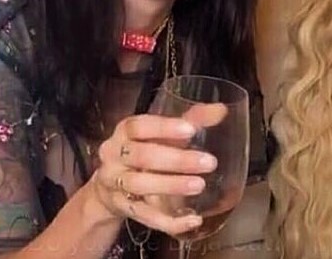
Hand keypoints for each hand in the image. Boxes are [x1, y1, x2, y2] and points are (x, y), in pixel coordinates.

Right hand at [90, 113, 217, 235]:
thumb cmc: (144, 149)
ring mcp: (115, 184)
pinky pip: (145, 216)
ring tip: (199, 185)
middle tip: (209, 162)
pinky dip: (169, 221)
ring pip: (140, 186)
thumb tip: (221, 110)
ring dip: (172, 186)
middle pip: (142, 156)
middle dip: (177, 160)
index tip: (191, 130)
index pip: (139, 126)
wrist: (110, 185)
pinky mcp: (123, 208)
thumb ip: (192, 119)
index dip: (164, 128)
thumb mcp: (163, 132)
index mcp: (125, 132)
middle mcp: (115, 156)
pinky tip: (192, 219)